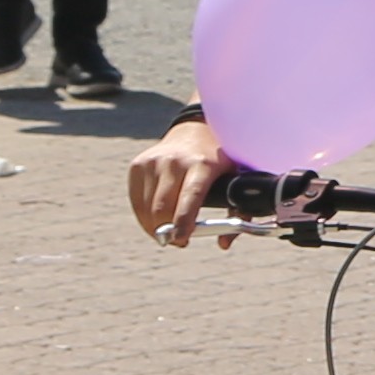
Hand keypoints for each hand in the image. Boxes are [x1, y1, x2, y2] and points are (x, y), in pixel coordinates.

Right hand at [127, 118, 230, 242]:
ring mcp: (153, 162)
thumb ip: (237, 211)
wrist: (195, 130)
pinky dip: (145, 216)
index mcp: (202, 164)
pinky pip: (137, 201)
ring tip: (169, 231)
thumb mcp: (236, 178)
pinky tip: (156, 219)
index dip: (183, 221)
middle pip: (163, 208)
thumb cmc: (219, 161)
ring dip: (156, 227)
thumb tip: (224, 244)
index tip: (181, 239)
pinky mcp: (138, 165)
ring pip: (147, 208)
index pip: (190, 197)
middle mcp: (175, 161)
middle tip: (179, 241)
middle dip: (168, 232)